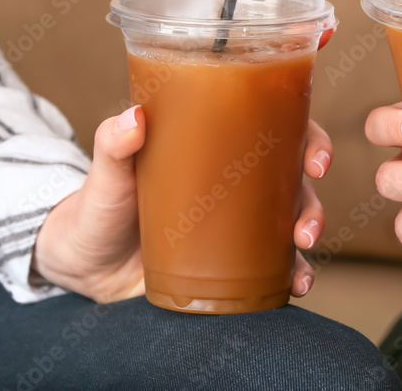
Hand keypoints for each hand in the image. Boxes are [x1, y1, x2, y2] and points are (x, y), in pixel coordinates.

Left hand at [31, 107, 331, 301]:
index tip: (317, 158)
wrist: (85, 261)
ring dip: (309, 231)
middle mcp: (238, 180)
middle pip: (294, 177)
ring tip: (302, 246)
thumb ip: (114, 143)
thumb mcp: (107, 171)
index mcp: (218, 144)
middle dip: (312, 195)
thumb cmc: (99, 202)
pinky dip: (294, 273)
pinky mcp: (233, 261)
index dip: (308, 136)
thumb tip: (134, 118)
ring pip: (292, 220)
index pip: (275, 127)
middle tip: (307, 217)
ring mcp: (238, 222)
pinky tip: (296, 284)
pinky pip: (275, 265)